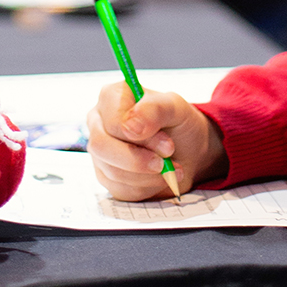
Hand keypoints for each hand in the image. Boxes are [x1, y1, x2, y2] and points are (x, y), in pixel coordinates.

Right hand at [86, 81, 227, 200]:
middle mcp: (98, 122)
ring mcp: (100, 151)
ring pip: (112, 171)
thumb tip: (130, 126)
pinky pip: (120, 189)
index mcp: (111, 97)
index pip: (113, 122)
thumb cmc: (178, 123)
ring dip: (148, 176)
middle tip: (166, 162)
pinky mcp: (106, 176)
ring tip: (171, 168)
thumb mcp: (176, 108)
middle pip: (101, 147)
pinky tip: (160, 177)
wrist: (187, 149)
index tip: (167, 145)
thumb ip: (154, 109)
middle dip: (138, 160)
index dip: (141, 137)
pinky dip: (146, 187)